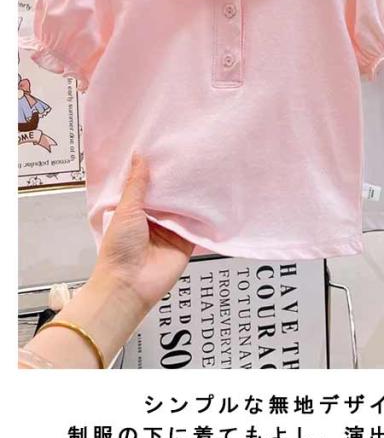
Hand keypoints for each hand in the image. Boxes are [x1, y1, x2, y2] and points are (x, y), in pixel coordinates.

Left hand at [93, 153, 194, 313]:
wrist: (129, 284)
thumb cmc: (119, 249)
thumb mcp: (126, 209)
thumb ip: (136, 184)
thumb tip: (139, 157)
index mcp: (134, 211)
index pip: (149, 187)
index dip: (157, 173)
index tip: (168, 154)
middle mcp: (153, 220)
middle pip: (169, 197)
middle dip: (178, 183)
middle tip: (191, 159)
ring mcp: (170, 232)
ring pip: (184, 209)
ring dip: (191, 198)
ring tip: (203, 174)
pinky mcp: (185, 243)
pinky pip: (196, 227)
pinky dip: (203, 216)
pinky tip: (210, 200)